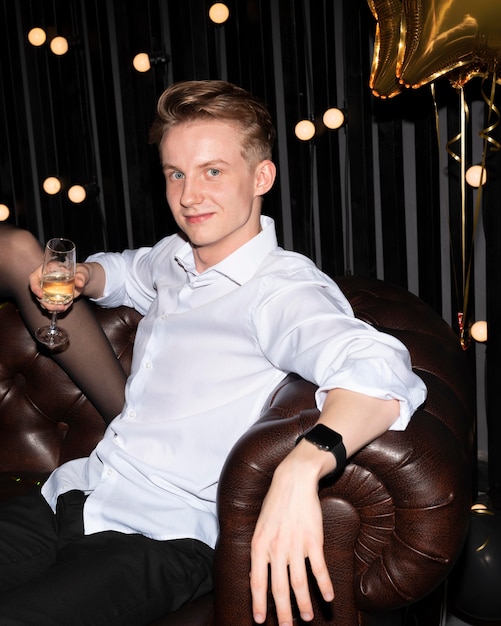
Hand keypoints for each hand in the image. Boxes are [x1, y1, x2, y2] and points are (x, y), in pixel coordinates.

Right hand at [29, 263, 90, 311]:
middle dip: (46, 303)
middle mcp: (44, 281)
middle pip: (38, 294)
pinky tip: (68, 305)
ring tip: (65, 307)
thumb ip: (81, 276)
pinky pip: (52, 305)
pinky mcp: (53, 298)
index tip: (40, 295)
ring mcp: (48, 291)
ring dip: (53, 308)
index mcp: (46, 270)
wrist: (83, 280)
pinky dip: (59, 308)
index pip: (34, 279)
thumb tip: (80, 283)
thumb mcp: (82, 271)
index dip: (34, 287)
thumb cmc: (80, 271)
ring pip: (44, 302)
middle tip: (60, 307)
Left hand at [250, 453, 333, 624]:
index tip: (260, 620)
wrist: (293, 481)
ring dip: (304, 604)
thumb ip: (259, 552)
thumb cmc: (275, 504)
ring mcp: (295, 545)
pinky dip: (324, 585)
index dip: (259, 603)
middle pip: (279, 588)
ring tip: (308, 617)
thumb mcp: (259, 527)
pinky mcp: (314, 540)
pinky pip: (319, 569)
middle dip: (283, 612)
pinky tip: (328, 597)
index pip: (257, 581)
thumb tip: (254, 576)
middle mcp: (276, 548)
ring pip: (299, 583)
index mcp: (259, 545)